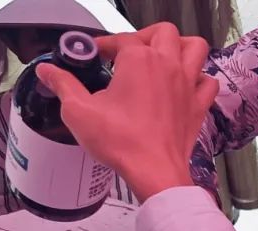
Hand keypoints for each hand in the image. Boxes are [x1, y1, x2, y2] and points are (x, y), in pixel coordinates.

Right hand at [35, 23, 217, 200]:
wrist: (155, 171)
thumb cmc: (122, 143)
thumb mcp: (79, 111)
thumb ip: (63, 85)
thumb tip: (49, 72)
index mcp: (139, 60)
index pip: (121, 39)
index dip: (105, 45)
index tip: (96, 55)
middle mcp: (168, 66)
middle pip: (164, 32)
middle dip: (145, 35)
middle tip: (131, 51)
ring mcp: (187, 86)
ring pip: (195, 48)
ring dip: (180, 47)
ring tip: (164, 57)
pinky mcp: (198, 107)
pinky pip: (209, 82)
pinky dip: (200, 79)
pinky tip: (186, 86)